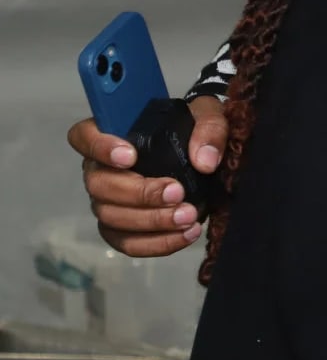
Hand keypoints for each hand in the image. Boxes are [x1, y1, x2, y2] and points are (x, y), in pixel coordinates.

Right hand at [69, 96, 226, 257]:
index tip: (131, 156)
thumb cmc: (196, 131)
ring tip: (188, 216)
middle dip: (139, 193)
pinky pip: (128, 243)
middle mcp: (101, 169)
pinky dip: (157, 243)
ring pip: (112, 217)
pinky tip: (186, 234)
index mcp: (112, 135)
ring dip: (151, 221)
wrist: (206, 160)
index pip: (83, 137)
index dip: (99, 147)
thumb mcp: (209, 116)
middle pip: (99, 185)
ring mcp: (108, 201)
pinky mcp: (124, 228)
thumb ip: (210, 129)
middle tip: (177, 193)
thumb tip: (204, 160)